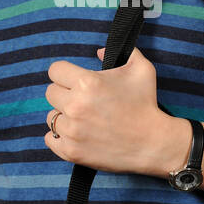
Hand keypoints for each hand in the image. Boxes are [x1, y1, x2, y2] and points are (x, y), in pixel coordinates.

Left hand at [43, 45, 184, 174]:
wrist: (153, 144)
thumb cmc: (147, 105)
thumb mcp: (141, 70)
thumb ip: (125, 52)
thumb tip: (99, 52)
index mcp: (87, 82)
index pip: (55, 70)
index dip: (65, 73)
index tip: (74, 80)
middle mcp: (75, 105)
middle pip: (50, 93)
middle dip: (64, 94)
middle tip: (82, 101)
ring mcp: (72, 130)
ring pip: (51, 117)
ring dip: (63, 117)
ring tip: (83, 120)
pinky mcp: (71, 151)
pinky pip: (50, 139)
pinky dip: (60, 138)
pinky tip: (76, 134)